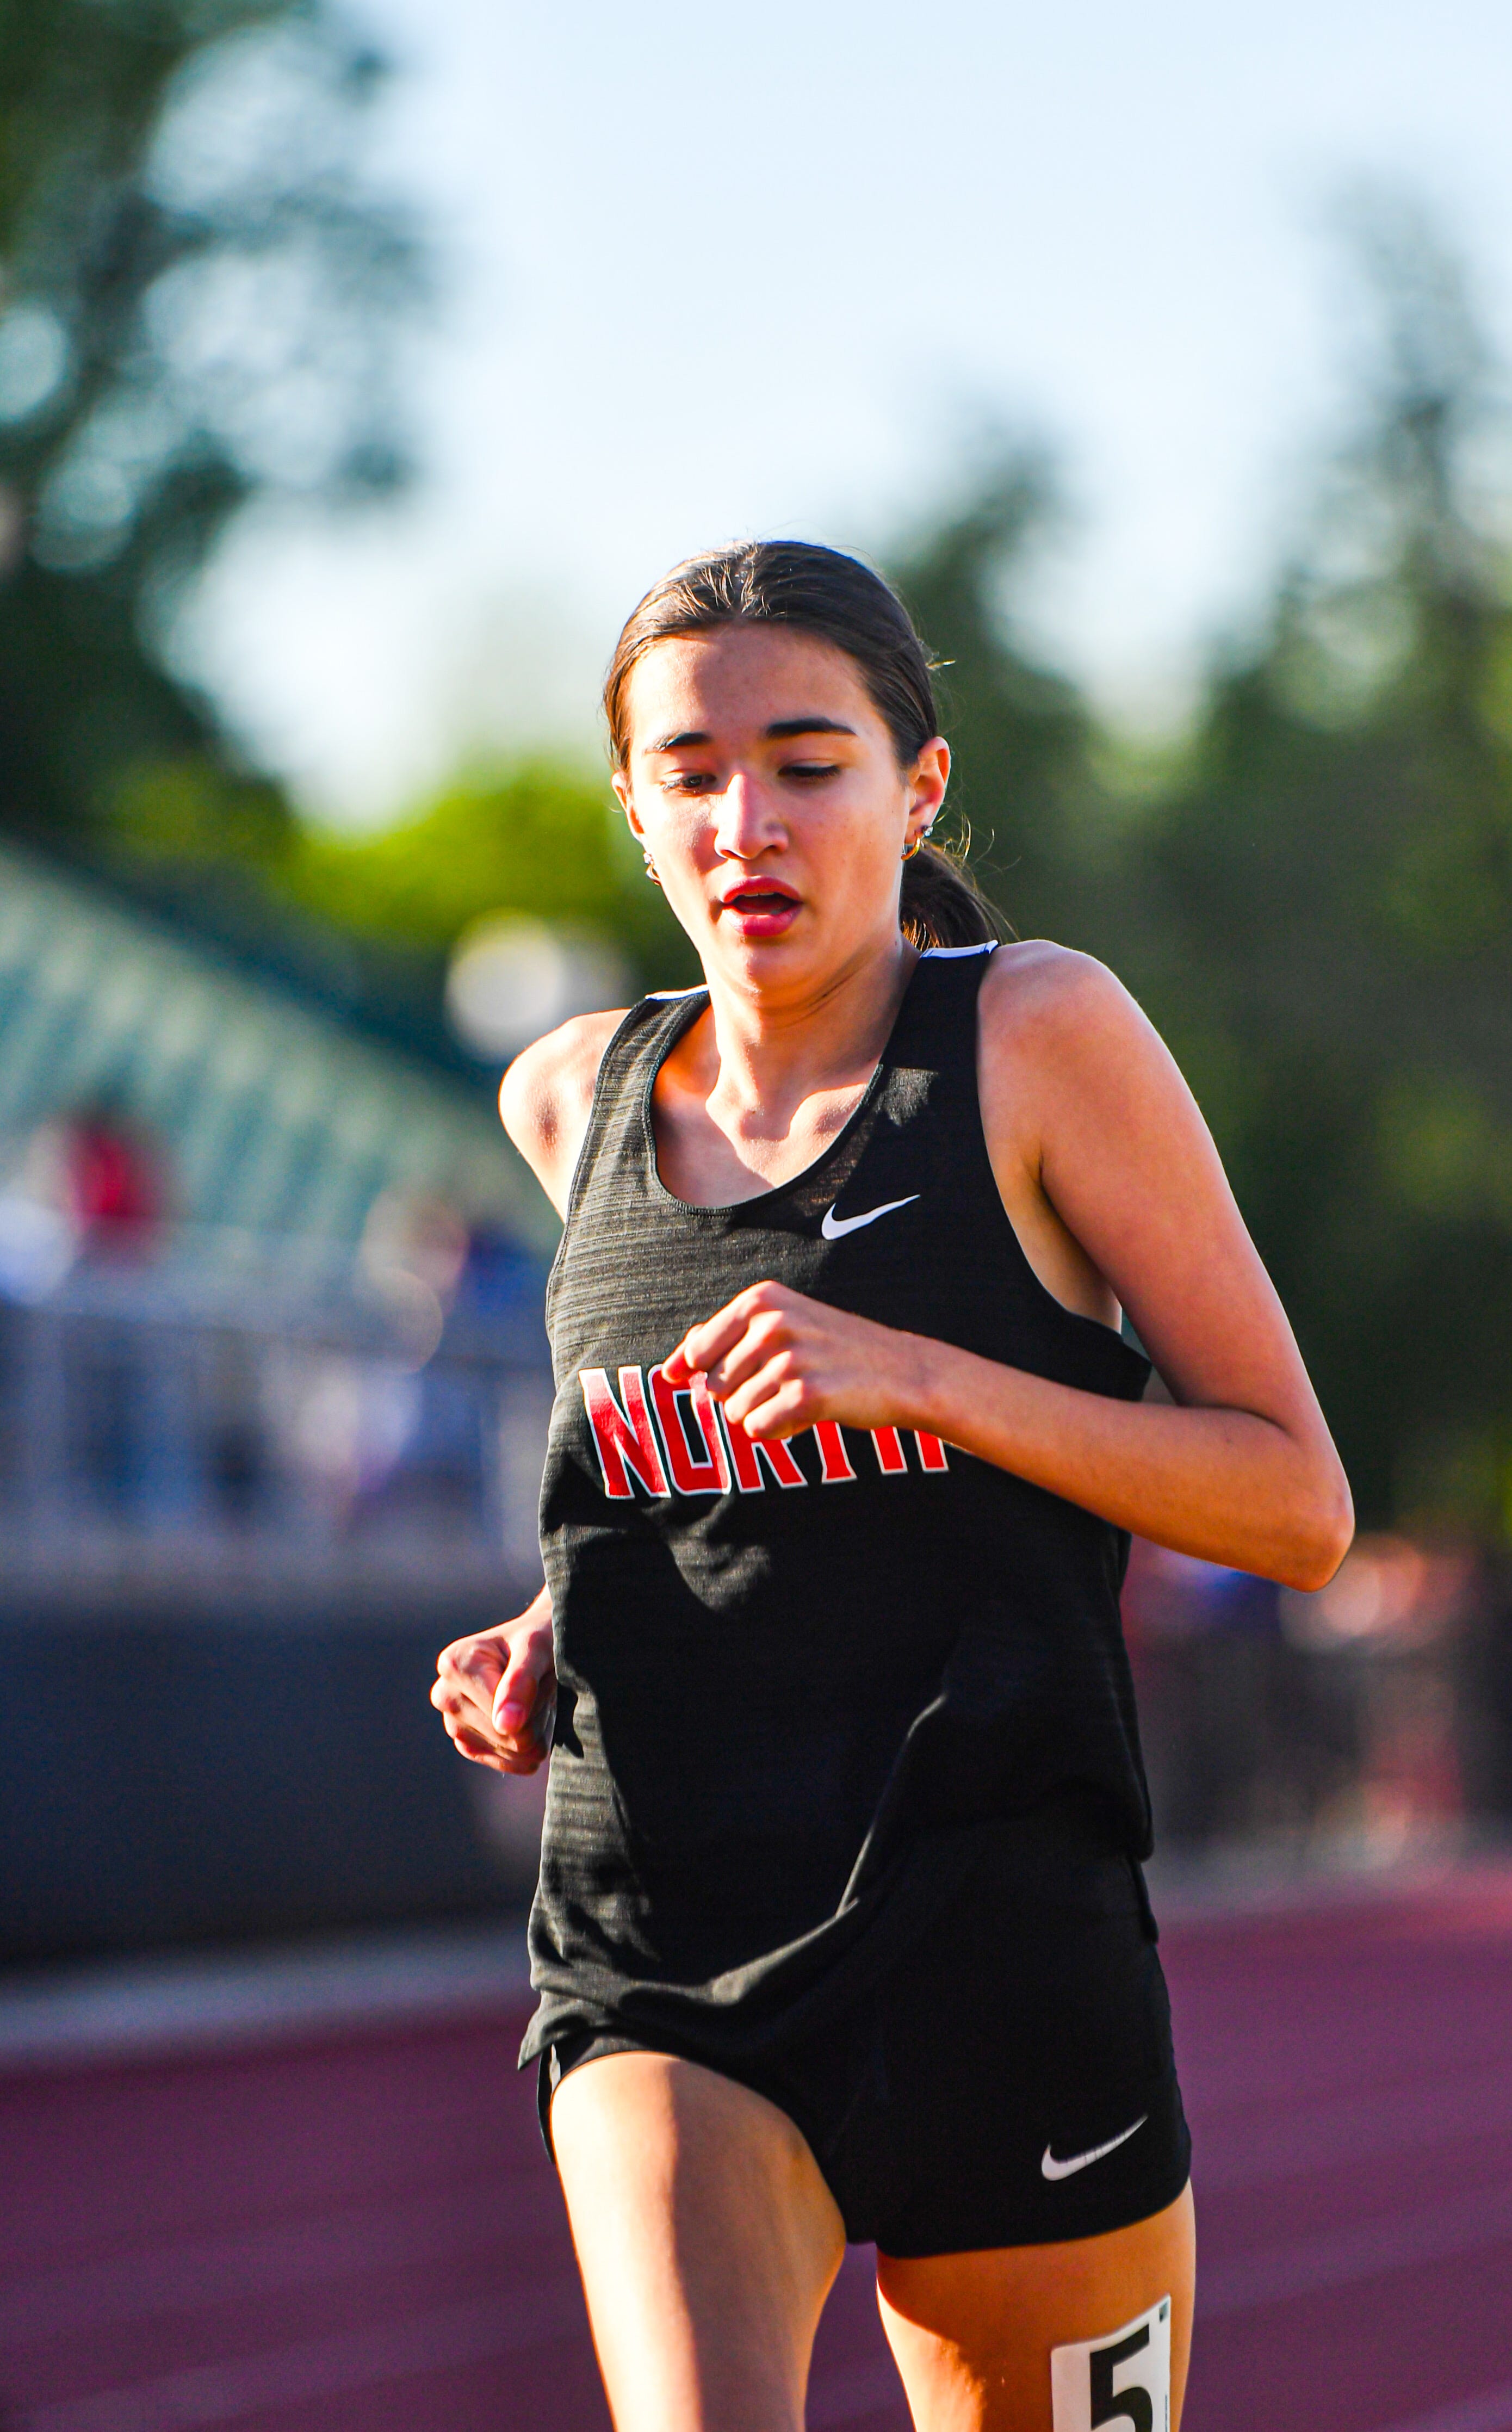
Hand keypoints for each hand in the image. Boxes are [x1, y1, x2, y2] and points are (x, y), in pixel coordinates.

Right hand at [431, 1589, 555, 1774]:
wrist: (538, 1647)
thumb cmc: (538, 1639)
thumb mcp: (537, 1649)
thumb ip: (520, 1682)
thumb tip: (505, 1725)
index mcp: (454, 1664)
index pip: (499, 1712)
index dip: (531, 1704)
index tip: (537, 1676)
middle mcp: (445, 1694)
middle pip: (503, 1735)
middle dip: (533, 1718)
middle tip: (539, 1688)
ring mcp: (452, 1722)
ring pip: (507, 1751)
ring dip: (534, 1733)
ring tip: (534, 1700)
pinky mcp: (466, 1742)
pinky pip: (503, 1762)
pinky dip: (526, 1750)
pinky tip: (531, 1723)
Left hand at [661, 1281, 924, 1440]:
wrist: (903, 1372)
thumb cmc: (833, 1351)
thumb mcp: (781, 1325)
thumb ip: (724, 1339)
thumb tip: (669, 1369)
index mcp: (760, 1299)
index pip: (696, 1352)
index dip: (706, 1374)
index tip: (739, 1374)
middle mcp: (771, 1322)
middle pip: (713, 1387)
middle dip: (743, 1397)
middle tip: (788, 1384)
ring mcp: (789, 1358)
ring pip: (733, 1412)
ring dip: (763, 1415)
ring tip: (802, 1396)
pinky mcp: (806, 1395)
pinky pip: (757, 1430)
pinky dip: (778, 1431)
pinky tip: (809, 1414)